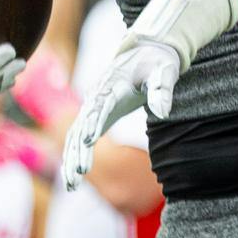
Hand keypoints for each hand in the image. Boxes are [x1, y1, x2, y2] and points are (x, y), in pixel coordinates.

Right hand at [61, 40, 179, 190]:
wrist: (146, 52)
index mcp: (113, 85)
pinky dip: (74, 156)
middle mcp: (97, 97)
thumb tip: (163, 114)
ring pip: (76, 135)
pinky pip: (79, 138)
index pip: (101, 105)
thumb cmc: (156, 63)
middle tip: (79, 172)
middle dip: (78, 150)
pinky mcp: (95, 115)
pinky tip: (73, 177)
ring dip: (72, 159)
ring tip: (72, 185)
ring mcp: (93, 107)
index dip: (93, 122)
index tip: (89, 140)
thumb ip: (162, 90)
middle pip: (82, 125)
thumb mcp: (165, 71)